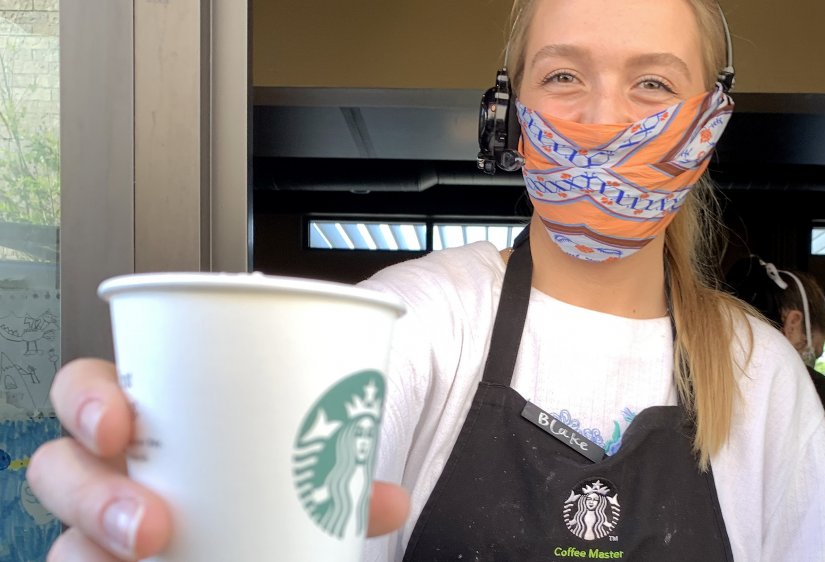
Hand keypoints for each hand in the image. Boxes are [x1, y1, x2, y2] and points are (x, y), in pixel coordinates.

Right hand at [28, 359, 409, 560]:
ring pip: (62, 539)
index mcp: (148, 421)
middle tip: (152, 524)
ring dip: (93, 552)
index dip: (86, 401)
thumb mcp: (293, 469)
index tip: (121, 424)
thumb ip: (338, 479)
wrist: (255, 536)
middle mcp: (110, 471)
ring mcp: (99, 528)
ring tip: (151, 559)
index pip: (86, 391)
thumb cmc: (256, 483)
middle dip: (92, 494)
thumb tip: (392, 499)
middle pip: (59, 469)